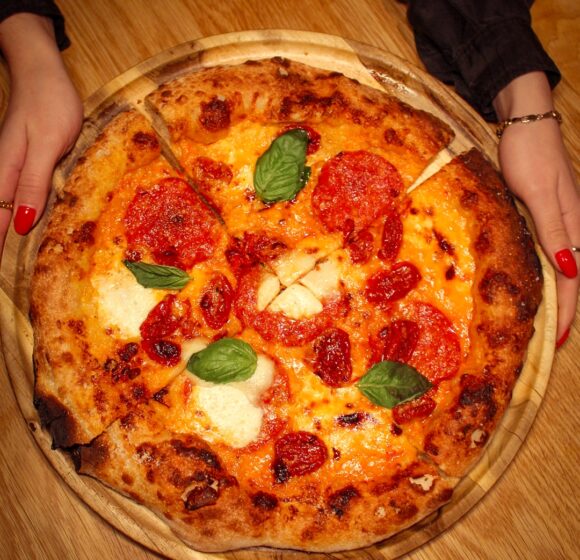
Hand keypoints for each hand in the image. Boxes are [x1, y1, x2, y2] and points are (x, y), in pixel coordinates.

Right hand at [0, 13, 82, 257]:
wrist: (43, 74)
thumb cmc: (49, 106)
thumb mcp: (47, 147)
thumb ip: (33, 183)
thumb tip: (23, 224)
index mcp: (6, 173)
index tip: (1, 276)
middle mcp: (4, 173)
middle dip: (0, 244)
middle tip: (5, 277)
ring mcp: (12, 167)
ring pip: (5, 206)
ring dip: (6, 231)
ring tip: (10, 259)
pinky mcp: (23, 162)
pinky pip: (17, 194)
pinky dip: (17, 212)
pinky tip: (23, 224)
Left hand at [494, 73, 579, 344]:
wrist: (525, 123)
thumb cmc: (531, 154)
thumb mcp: (540, 193)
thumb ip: (554, 230)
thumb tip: (570, 269)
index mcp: (573, 225)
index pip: (573, 278)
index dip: (565, 310)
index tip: (557, 339)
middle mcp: (569, 226)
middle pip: (570, 277)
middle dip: (563, 310)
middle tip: (550, 339)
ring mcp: (556, 220)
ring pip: (561, 266)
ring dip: (555, 295)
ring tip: (545, 320)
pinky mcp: (542, 213)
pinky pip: (547, 251)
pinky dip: (544, 273)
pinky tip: (535, 281)